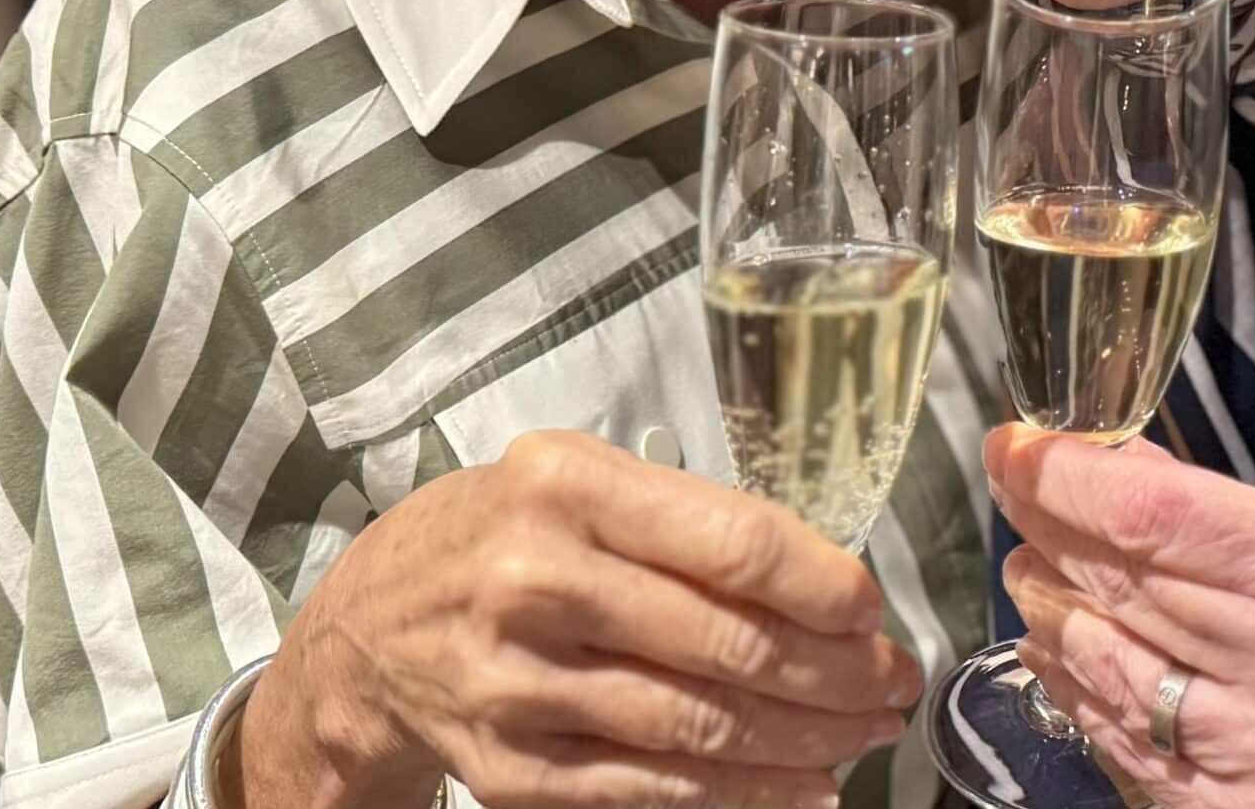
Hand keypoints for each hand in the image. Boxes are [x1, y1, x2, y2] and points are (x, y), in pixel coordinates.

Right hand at [230, 430, 920, 808]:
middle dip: (835, 673)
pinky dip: (741, 794)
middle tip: (893, 682)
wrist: (361, 635)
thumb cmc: (490, 536)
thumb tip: (815, 578)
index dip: (824, 586)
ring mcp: (521, 684)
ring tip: (863, 735)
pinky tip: (801, 788)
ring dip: (804, 739)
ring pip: (701, 725)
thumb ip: (678, 515)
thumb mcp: (567, 478)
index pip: (731, 543)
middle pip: (729, 644)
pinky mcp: (513, 767)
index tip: (873, 609)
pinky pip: (653, 787)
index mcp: (565, 488)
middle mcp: (538, 582)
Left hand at [988, 426, 1254, 808]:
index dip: (1061, 478)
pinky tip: (1063, 651)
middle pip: (1117, 585)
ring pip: (1105, 665)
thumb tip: (1105, 462)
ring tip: (1033, 572)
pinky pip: (1124, 744)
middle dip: (1045, 531)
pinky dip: (1082, 690)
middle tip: (1016, 498)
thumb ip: (1211, 506)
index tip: (1015, 448)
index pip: (1149, 516)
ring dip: (1051, 611)